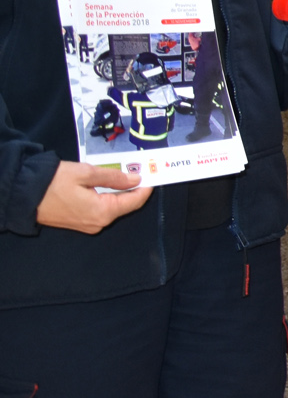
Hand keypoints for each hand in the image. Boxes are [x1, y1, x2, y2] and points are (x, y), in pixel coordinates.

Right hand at [36, 159, 150, 232]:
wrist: (23, 195)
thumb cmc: (52, 182)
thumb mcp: (86, 173)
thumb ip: (113, 177)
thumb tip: (135, 179)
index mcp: (103, 212)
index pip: (135, 201)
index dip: (146, 188)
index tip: (153, 175)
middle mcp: (98, 223)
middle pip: (124, 205)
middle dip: (133, 189)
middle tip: (139, 172)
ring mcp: (88, 225)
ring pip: (112, 208)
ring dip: (118, 193)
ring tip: (123, 175)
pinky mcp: (79, 223)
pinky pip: (100, 210)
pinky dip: (106, 198)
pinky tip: (104, 185)